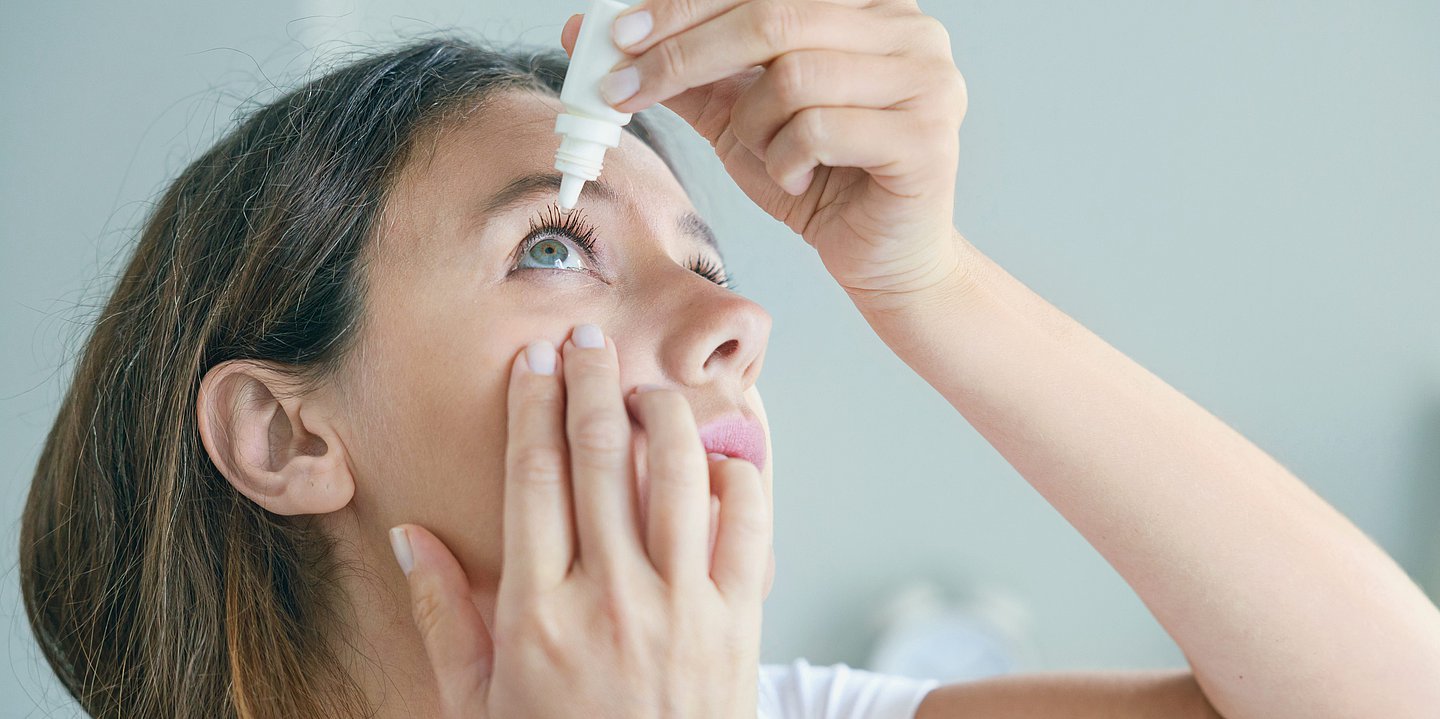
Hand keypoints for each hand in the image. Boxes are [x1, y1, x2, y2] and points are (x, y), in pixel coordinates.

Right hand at [389, 324, 769, 717]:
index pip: (533, 478)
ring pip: (678, 475)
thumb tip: (410, 536)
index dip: (532, 407)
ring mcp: (682, 610)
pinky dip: (738, 478)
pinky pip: (750, 528)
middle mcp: (610, 599)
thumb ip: (442, 618)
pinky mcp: (740, 624)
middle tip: (587, 336)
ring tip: (646, 388)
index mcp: (536, 614)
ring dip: (664, 413)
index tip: (534, 361)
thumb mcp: (476, 702)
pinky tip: (717, 456)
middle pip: (601, 457)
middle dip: (591, 382)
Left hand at [561, 0, 969, 301]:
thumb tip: (593, 31)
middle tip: (625, 89)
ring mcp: (927, 80)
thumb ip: (684, 72)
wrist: (882, 258)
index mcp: (867, 5)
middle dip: (684, 54)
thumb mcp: (739, 116)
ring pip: (794, 76)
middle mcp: (909, 29)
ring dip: (753, 126)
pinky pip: (820, 129)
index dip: (686, 4)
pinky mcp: (926, 138)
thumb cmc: (817, 180)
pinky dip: (786, 160)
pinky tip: (798, 179)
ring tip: (764, 154)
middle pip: (774, 16)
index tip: (619, 35)